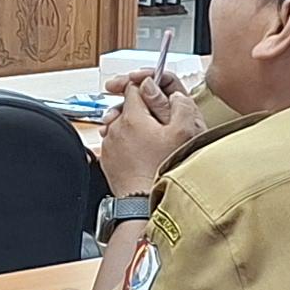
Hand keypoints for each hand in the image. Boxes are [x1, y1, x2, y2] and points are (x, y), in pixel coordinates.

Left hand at [96, 72, 203, 198]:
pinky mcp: (106, 159)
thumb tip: (172, 93)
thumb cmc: (162, 170)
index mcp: (133, 116)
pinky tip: (139, 154)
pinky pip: (115, 143)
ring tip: (149, 141)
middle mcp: (115, 127)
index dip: (147, 87)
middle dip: (140, 110)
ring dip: (132, 128)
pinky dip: (125, 144)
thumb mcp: (184, 133)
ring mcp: (108, 144)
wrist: (142, 203)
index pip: (134, 86)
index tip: (155, 94)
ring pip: (119, 124)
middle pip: (126, 106)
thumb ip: (180, 105)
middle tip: (156, 123)